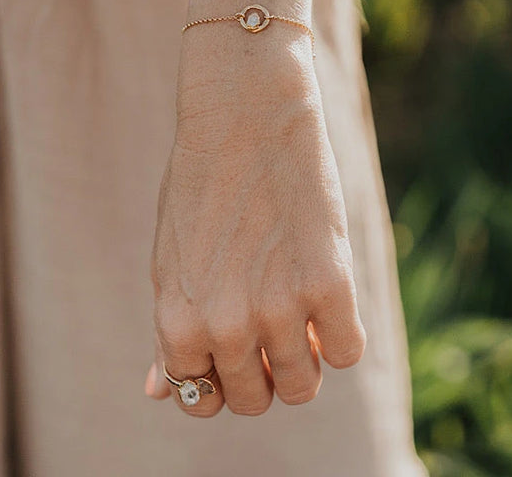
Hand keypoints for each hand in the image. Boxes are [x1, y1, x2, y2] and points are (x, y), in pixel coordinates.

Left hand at [145, 31, 365, 416]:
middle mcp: (224, 326)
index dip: (222, 378)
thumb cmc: (202, 182)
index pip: (201, 400)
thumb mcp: (170, 260)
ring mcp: (279, 309)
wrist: (244, 110)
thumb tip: (162, 393)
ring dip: (306, 357)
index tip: (237, 349)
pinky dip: (343, 331)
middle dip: (265, 370)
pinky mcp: (330, 285)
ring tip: (301, 308)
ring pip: (304, 387)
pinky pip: (349, 352)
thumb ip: (170, 332)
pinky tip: (327, 291)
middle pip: (256, 401)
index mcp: (176, 323)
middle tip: (273, 324)